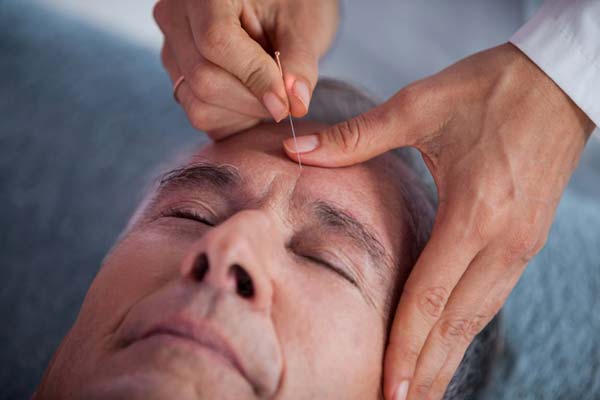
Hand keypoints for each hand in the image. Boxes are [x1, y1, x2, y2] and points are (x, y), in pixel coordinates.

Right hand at [153, 0, 337, 138]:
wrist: (274, 9)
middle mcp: (176, 18)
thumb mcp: (303, 27)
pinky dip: (233, 118)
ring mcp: (172, 51)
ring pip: (199, 104)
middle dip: (252, 101)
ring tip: (269, 92)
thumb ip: (299, 65)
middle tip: (286, 100)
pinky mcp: (178, 78)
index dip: (254, 77)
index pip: (217, 41)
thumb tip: (295, 105)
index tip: (285, 102)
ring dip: (243, 112)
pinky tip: (253, 98)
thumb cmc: (290, 7)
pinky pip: (201, 114)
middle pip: (204, 79)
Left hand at [283, 43, 594, 398]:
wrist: (558, 80)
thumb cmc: (492, 89)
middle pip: (458, 324)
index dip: (407, 347)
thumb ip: (356, 136)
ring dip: (447, 358)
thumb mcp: (421, 105)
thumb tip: (297, 148)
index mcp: (474, 213)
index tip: (389, 389)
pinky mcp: (525, 240)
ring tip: (420, 391)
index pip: (431, 296)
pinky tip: (447, 342)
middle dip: (427, 372)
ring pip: (478, 318)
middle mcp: (502, 242)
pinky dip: (465, 328)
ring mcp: (520, 245)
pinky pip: (490, 297)